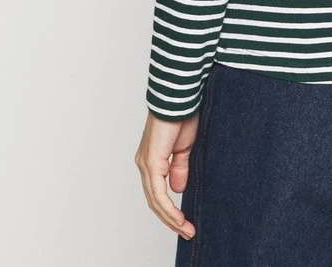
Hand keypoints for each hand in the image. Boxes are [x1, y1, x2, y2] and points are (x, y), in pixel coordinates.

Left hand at [135, 110, 199, 239]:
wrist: (179, 98)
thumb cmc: (182, 116)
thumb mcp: (184, 148)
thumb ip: (179, 168)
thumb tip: (177, 189)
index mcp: (152, 160)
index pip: (157, 193)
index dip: (170, 210)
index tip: (185, 222)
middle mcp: (144, 164)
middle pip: (154, 201)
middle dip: (171, 220)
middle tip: (187, 232)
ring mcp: (146, 164)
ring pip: (155, 201)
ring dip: (171, 219)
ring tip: (186, 230)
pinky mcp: (152, 162)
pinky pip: (158, 193)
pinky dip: (169, 208)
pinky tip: (179, 218)